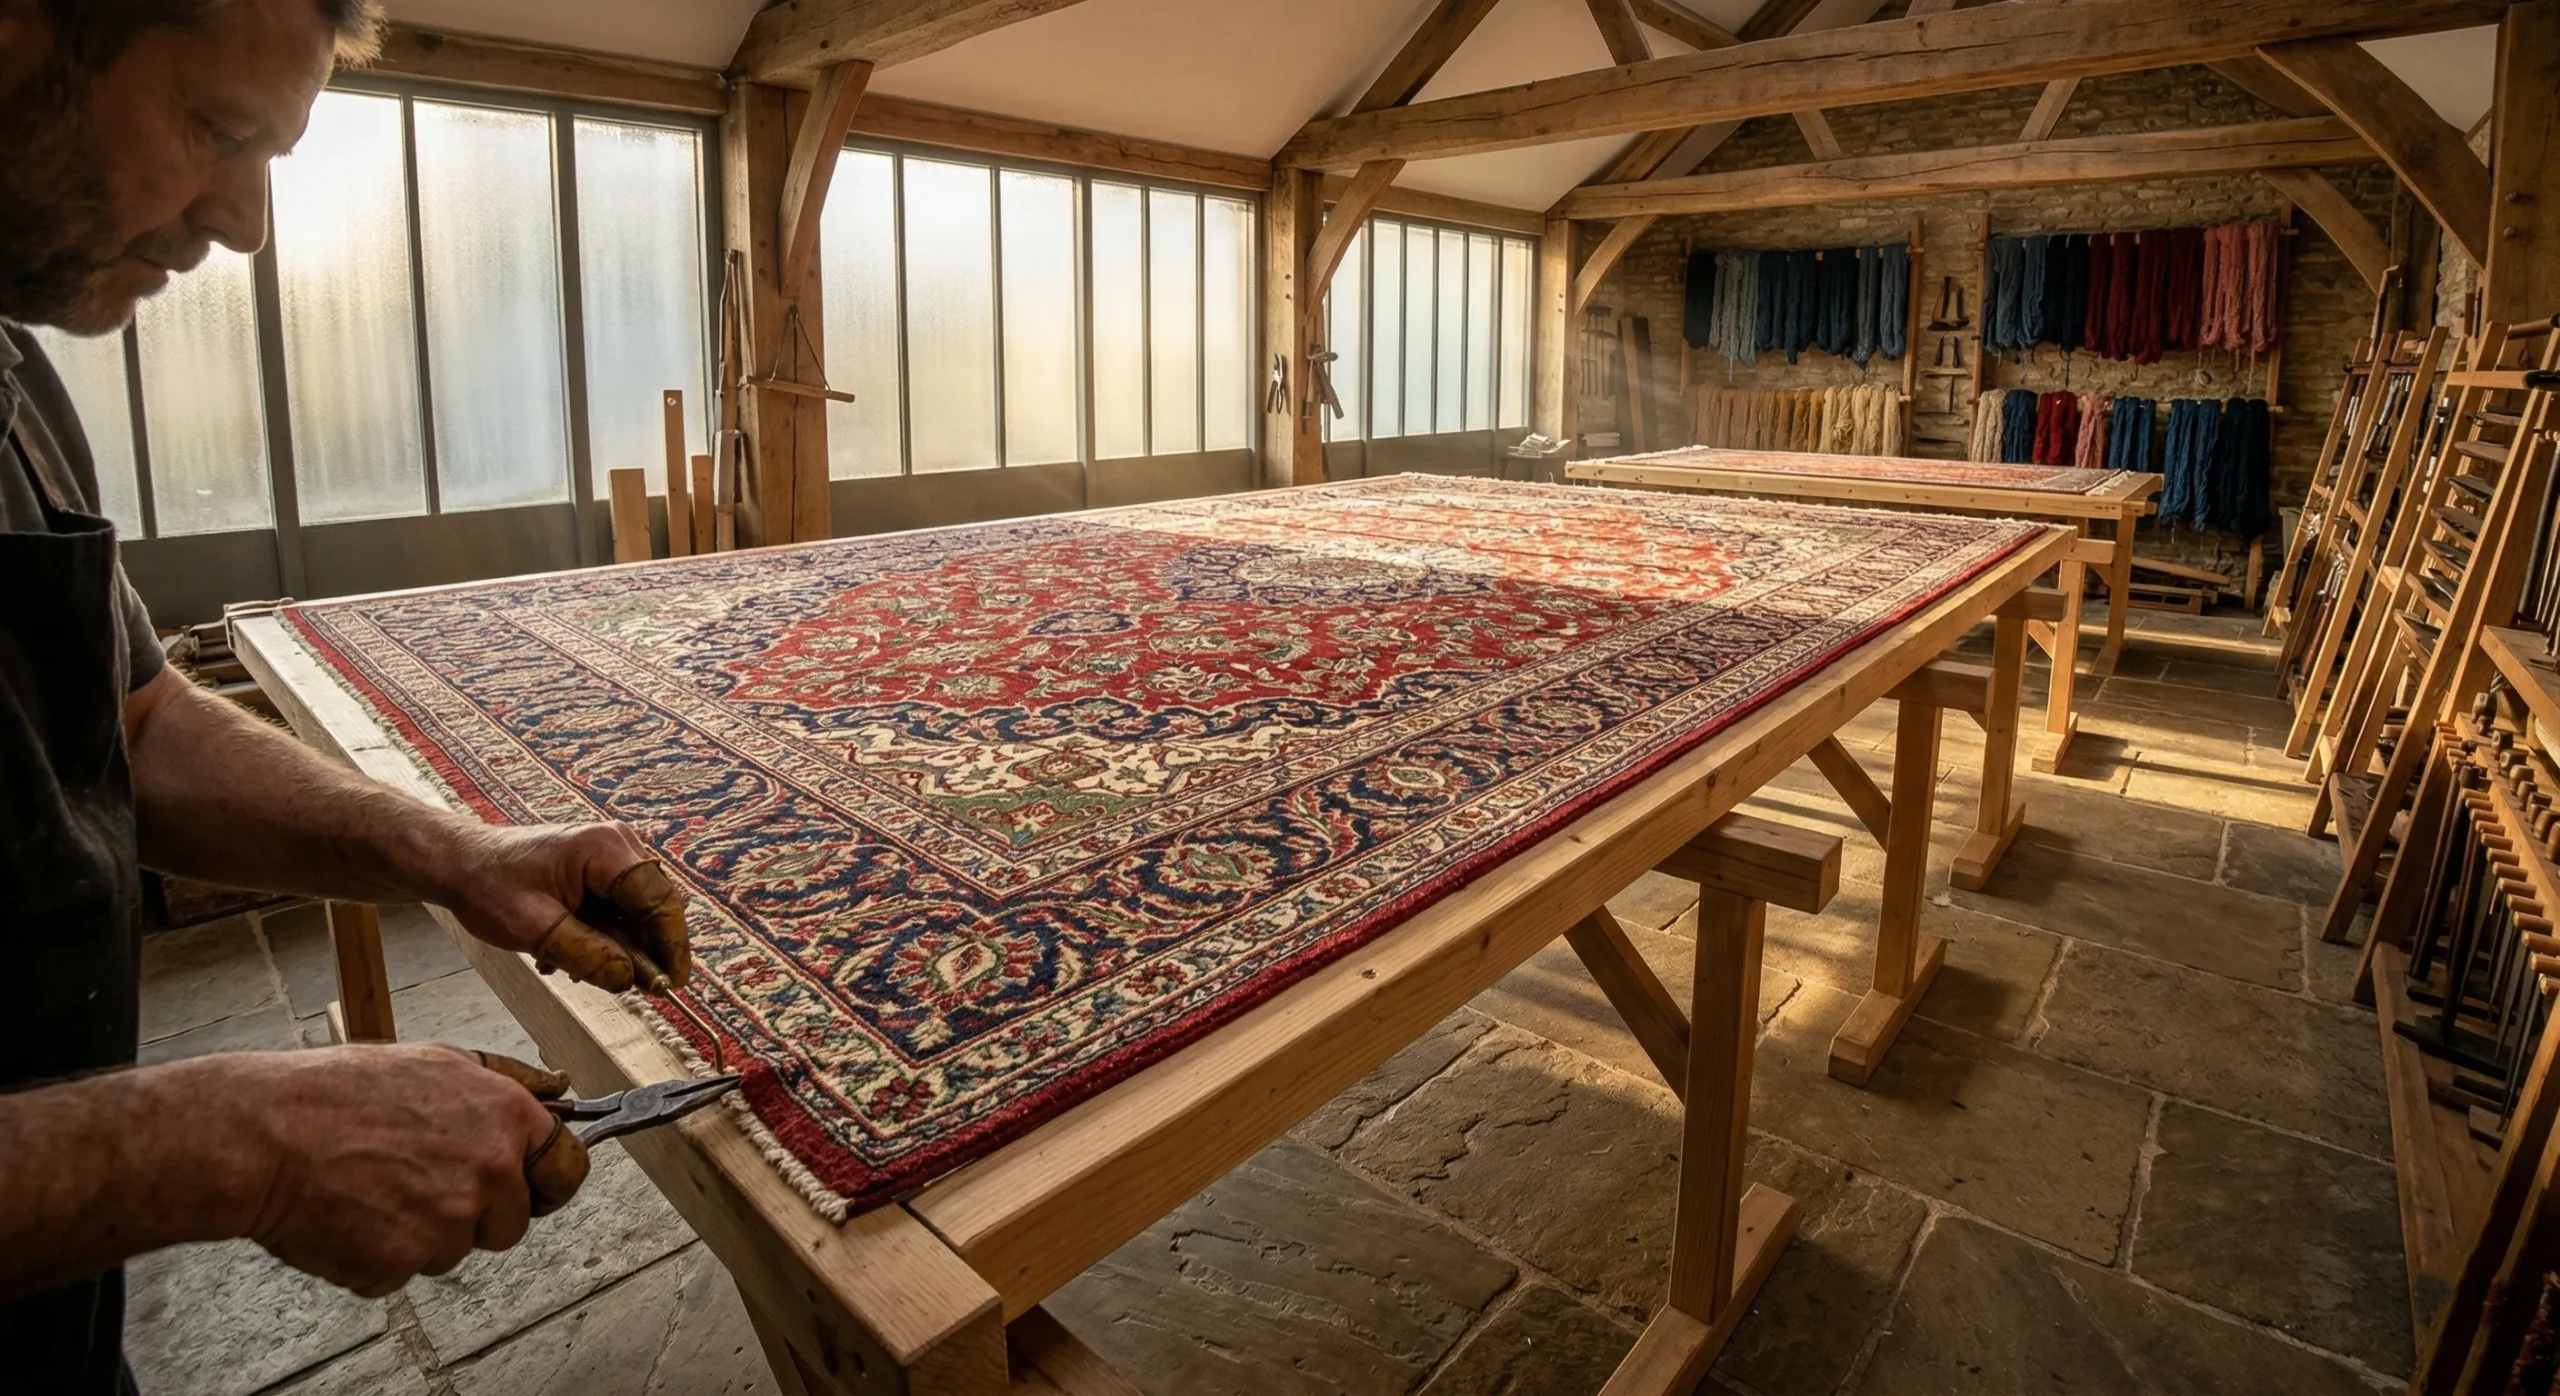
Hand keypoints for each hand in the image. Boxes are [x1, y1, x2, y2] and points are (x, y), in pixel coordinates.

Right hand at [232, 1045, 590, 1297]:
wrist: (263, 1136)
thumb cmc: (338, 1093)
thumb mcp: (437, 1060)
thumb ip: (507, 1080)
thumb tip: (560, 1089)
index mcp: (505, 1117)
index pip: (567, 1169)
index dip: (545, 1182)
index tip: (529, 1188)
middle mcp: (488, 1172)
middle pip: (511, 1222)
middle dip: (477, 1214)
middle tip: (420, 1184)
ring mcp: (447, 1223)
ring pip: (453, 1249)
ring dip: (421, 1232)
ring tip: (372, 1188)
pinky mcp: (401, 1264)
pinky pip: (402, 1272)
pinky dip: (376, 1254)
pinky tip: (348, 1214)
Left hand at [435, 822, 692, 992]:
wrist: (462, 864)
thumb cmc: (489, 888)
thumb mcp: (535, 931)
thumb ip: (588, 956)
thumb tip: (631, 979)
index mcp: (606, 849)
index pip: (659, 901)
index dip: (671, 946)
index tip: (671, 986)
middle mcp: (619, 844)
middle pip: (657, 906)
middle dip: (647, 950)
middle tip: (634, 989)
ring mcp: (613, 855)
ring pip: (640, 912)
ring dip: (623, 945)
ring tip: (580, 966)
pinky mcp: (604, 869)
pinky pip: (622, 908)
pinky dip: (609, 936)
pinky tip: (576, 951)